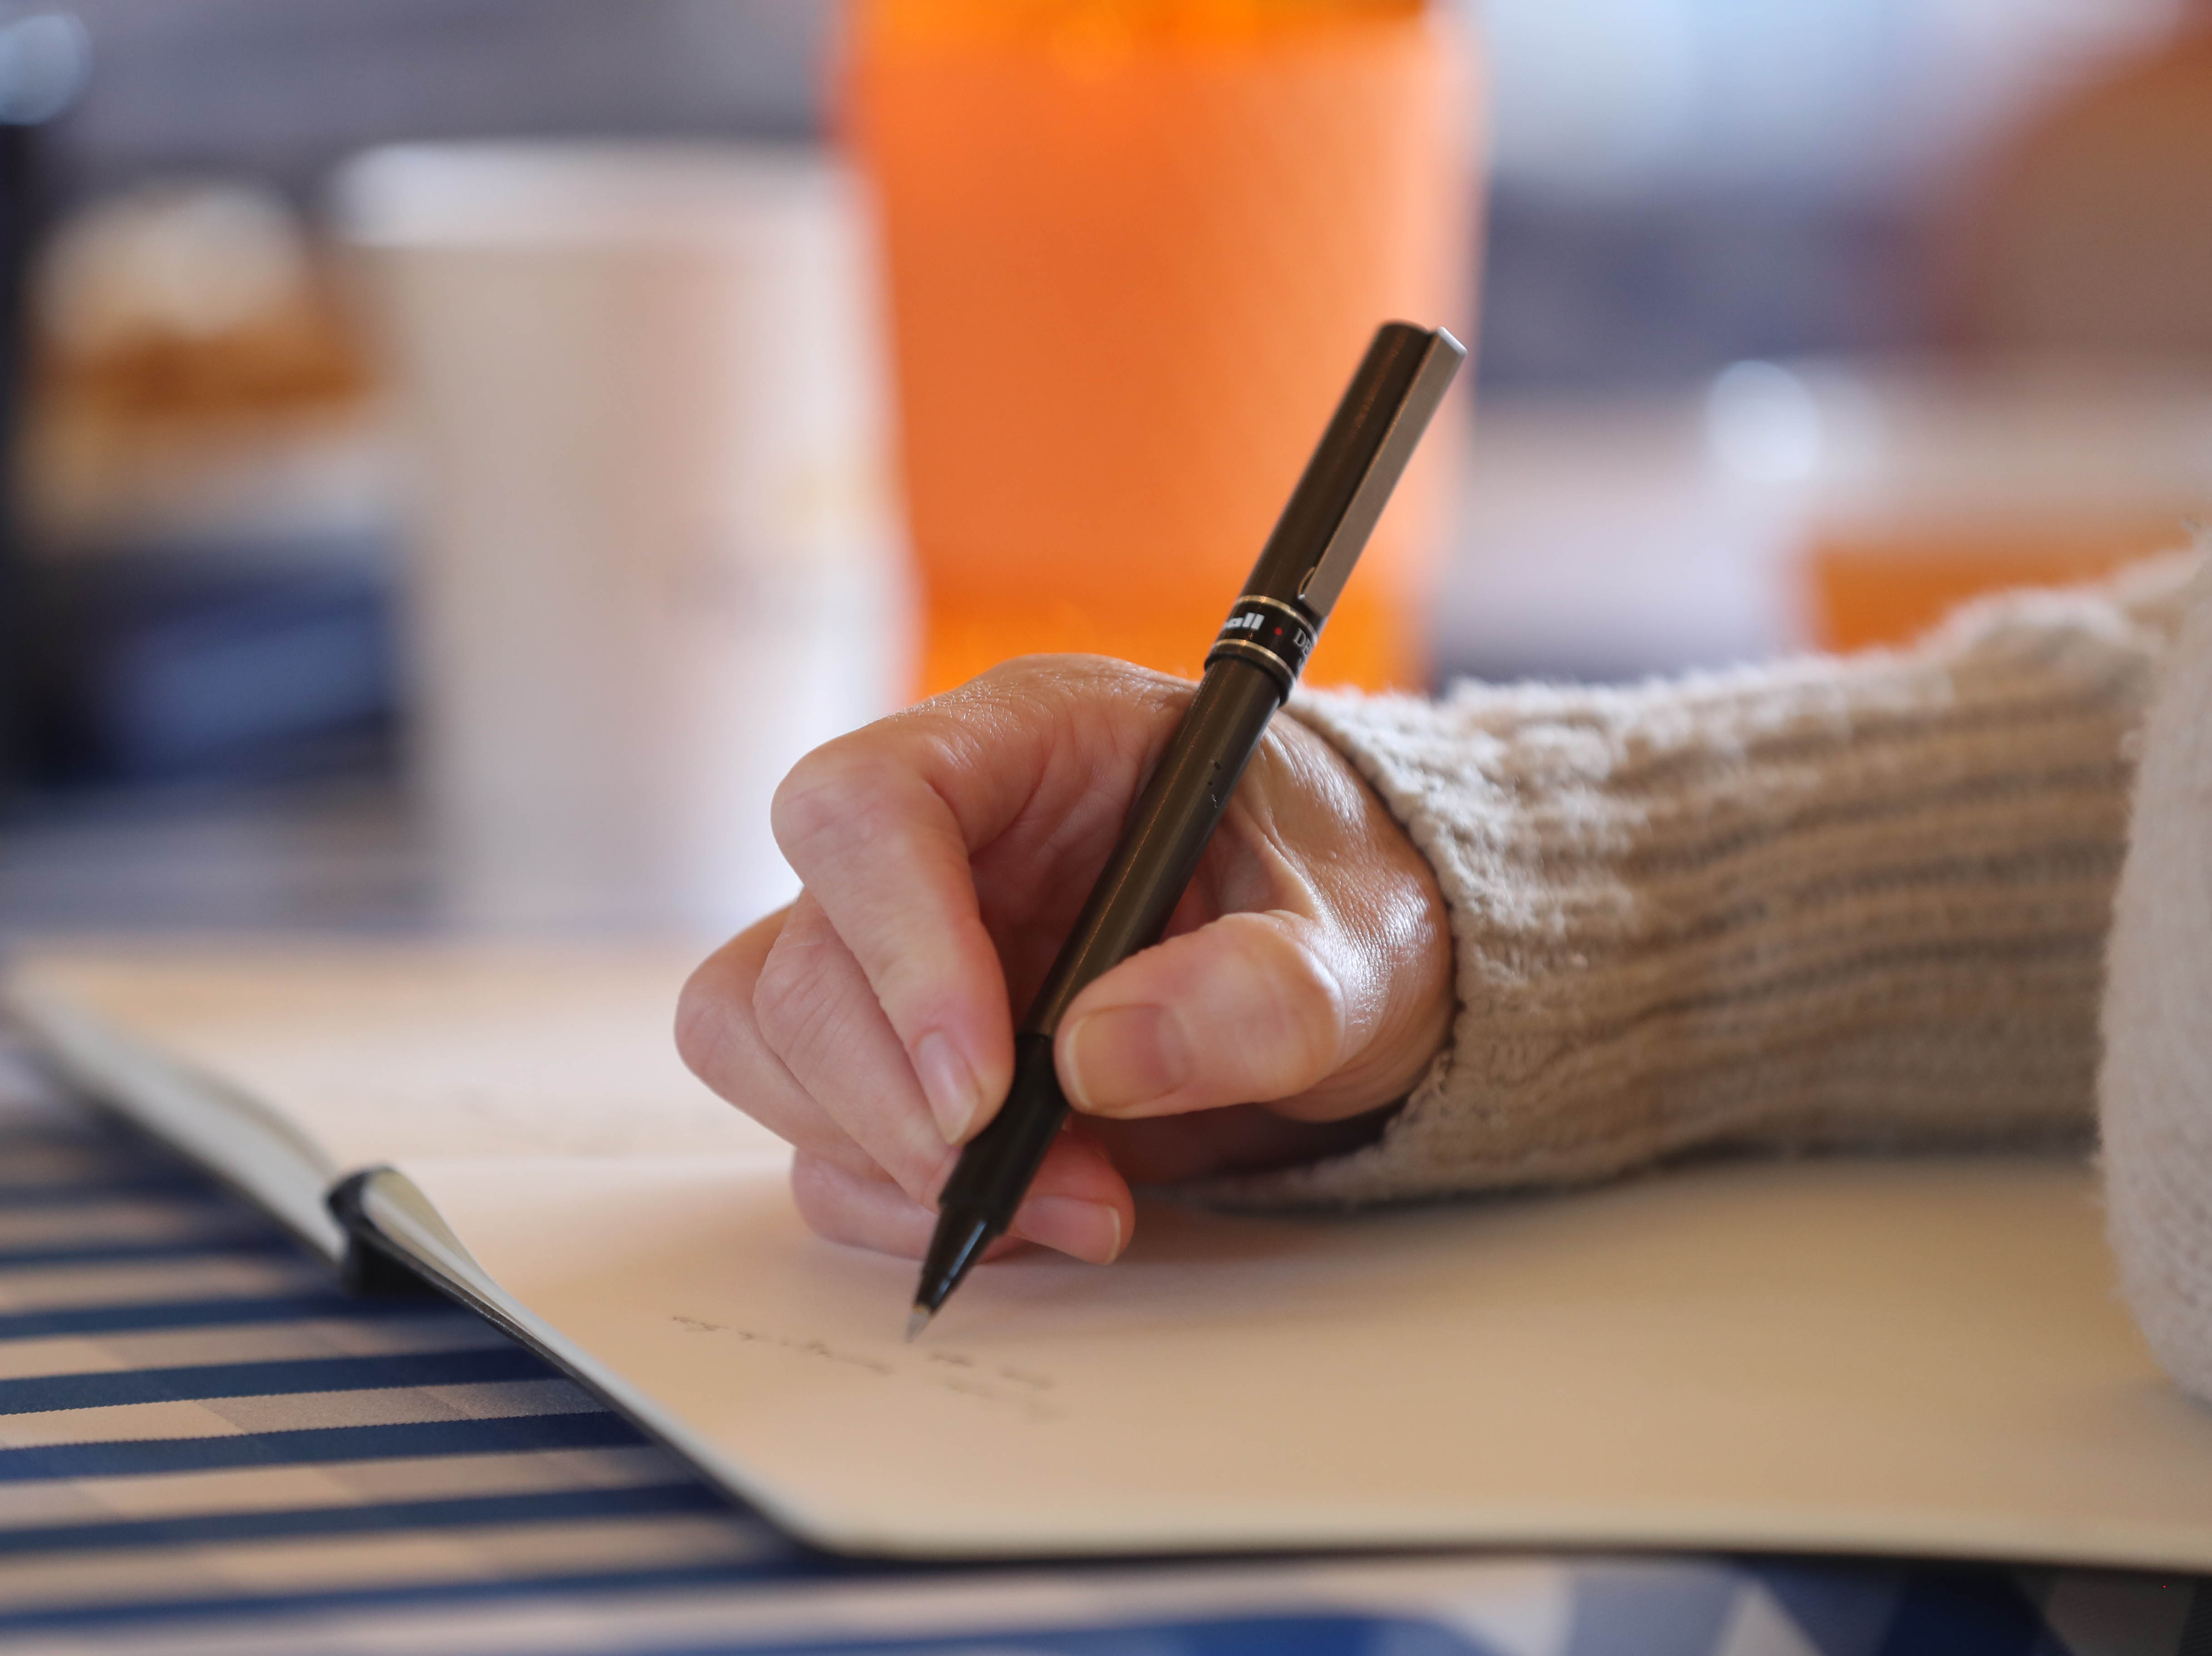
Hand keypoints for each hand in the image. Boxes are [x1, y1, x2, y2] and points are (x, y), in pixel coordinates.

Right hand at [677, 655, 1452, 1264]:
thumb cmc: (1341, 906)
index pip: (871, 803)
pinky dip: (899, 1204)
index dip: (896, 942)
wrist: (1341, 970)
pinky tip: (1035, 1216)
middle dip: (896, 1103)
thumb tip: (1098, 1060)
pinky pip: (820, 1141)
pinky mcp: (900, 1053)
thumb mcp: (1360, 939)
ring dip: (887, 1162)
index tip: (983, 1086)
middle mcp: (935, 840)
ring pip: (767, 1046)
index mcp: (1030, 742)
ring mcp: (899, 949)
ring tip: (1072, 1203)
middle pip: (797, 959)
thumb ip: (1264, 990)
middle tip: (1036, 1175)